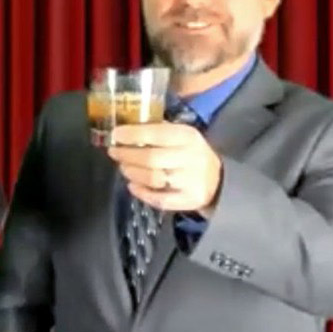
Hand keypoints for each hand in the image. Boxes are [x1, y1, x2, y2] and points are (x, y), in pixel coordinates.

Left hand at [108, 122, 222, 215]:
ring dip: (132, 173)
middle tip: (114, 152)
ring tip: (124, 168)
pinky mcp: (189, 200)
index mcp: (188, 137)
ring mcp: (191, 181)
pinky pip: (159, 199)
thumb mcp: (180, 136)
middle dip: (127, 155)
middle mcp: (191, 158)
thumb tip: (124, 131)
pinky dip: (142, 193)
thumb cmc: (190, 152)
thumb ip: (157, 131)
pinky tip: (133, 186)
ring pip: (153, 178)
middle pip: (150, 158)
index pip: (157, 133)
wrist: (218, 178)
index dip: (132, 134)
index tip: (115, 134)